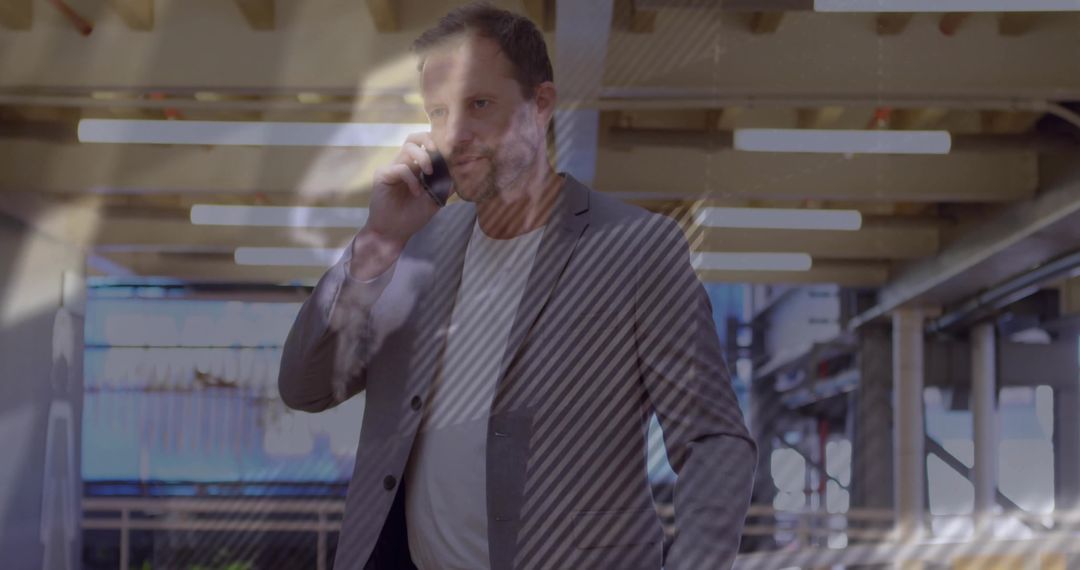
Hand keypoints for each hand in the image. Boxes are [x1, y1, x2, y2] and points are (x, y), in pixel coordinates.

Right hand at [349, 133, 443, 279]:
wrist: (394, 233)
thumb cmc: (412, 217)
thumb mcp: (435, 201)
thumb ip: (445, 187)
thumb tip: (459, 174)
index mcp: (416, 168)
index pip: (426, 146)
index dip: (438, 146)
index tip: (450, 156)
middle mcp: (405, 164)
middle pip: (414, 138)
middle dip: (428, 140)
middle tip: (437, 153)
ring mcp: (393, 168)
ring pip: (408, 147)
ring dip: (423, 157)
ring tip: (429, 173)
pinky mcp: (383, 175)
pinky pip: (400, 167)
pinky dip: (412, 178)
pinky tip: (417, 192)